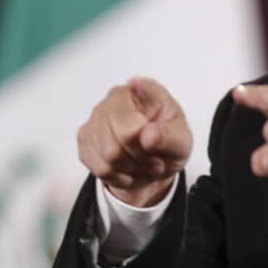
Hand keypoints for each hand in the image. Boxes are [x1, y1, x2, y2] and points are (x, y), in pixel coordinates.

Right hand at [77, 77, 191, 206]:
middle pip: (121, 136)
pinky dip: (118, 176)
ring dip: (131, 168)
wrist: (155, 164)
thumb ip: (169, 137)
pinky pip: (100, 168)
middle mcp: (114, 100)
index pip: (137, 102)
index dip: (141, 112)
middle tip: (155, 160)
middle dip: (142, 156)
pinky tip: (128, 169)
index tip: (141, 103)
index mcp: (143, 91)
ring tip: (143, 164)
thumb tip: (148, 135)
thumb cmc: (169, 142)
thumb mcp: (182, 141)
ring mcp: (95, 119)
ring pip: (108, 155)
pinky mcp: (85, 141)